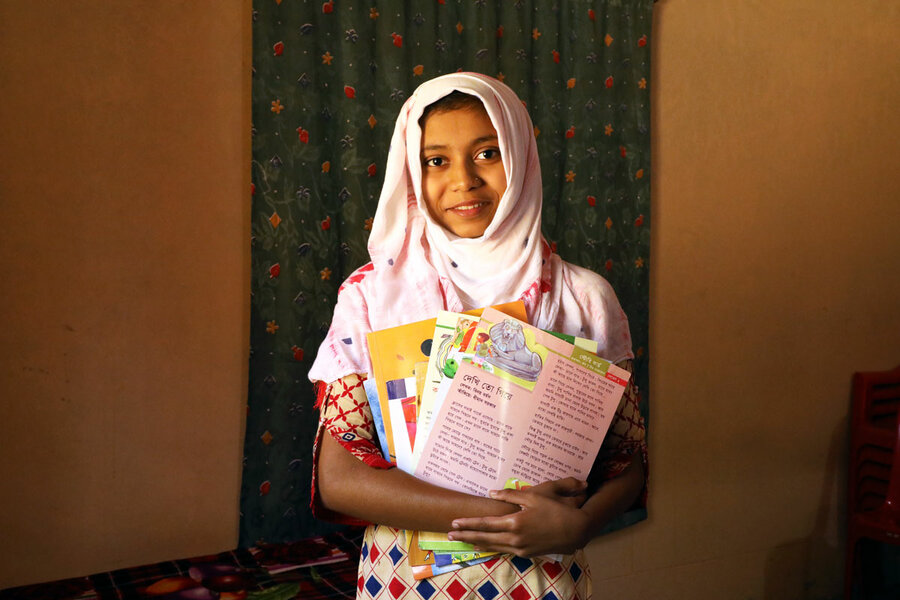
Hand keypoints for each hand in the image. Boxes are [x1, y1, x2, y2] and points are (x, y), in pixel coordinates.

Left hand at [447, 479, 590, 557]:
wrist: (577, 530)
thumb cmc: (556, 509)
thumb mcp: (534, 495)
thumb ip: (511, 495)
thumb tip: (492, 492)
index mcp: (515, 522)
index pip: (485, 524)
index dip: (468, 524)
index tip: (454, 523)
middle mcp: (515, 538)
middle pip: (484, 538)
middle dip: (466, 536)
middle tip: (450, 535)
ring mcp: (521, 548)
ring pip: (493, 546)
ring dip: (477, 543)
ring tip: (464, 541)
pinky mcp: (527, 553)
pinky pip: (505, 550)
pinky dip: (493, 547)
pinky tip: (487, 546)